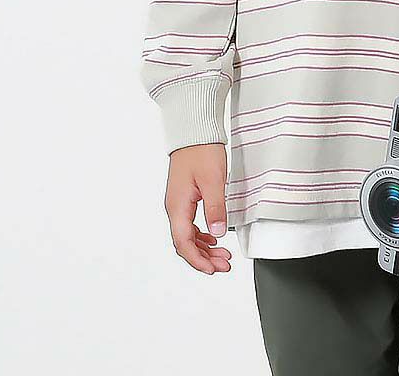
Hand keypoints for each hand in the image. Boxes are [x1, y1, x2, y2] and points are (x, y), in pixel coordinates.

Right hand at [164, 142, 232, 274]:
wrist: (194, 130)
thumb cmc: (201, 149)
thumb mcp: (214, 180)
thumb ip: (216, 207)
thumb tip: (218, 233)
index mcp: (178, 206)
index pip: (184, 243)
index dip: (198, 260)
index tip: (213, 269)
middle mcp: (174, 207)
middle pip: (185, 243)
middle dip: (204, 258)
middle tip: (223, 264)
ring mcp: (178, 202)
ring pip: (188, 235)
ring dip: (204, 247)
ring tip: (222, 254)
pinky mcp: (184, 197)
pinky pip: (190, 224)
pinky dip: (202, 235)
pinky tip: (213, 237)